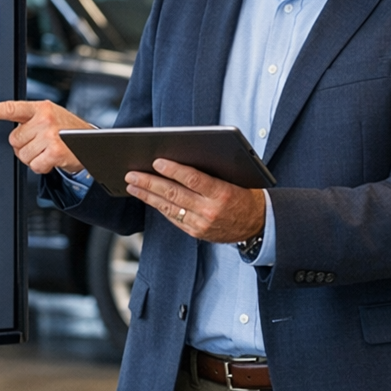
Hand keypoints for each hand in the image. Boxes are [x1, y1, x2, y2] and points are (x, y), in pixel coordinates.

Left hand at [0, 100, 92, 174]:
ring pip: (23, 155)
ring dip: (34, 158)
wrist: (93, 144)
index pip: (11, 108)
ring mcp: (50, 135)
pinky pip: (34, 166)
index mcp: (40, 108)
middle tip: (41, 144)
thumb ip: (30, 121)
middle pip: (14, 140)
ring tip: (48, 151)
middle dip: (24, 146)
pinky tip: (52, 159)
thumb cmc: (67, 131)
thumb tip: (11, 134)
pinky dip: (42, 167)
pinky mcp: (55, 152)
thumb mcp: (50, 117)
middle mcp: (45, 119)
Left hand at [124, 158, 265, 243]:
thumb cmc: (246, 194)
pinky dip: (159, 206)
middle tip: (132, 174)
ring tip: (132, 185)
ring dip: (148, 195)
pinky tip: (148, 198)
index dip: (173, 170)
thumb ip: (212, 171)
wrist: (258, 224)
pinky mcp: (197, 232)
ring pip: (169, 207)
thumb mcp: (236, 178)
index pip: (193, 179)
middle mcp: (210, 210)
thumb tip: (181, 158)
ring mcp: (202, 224)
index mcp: (223, 193)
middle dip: (150, 183)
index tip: (156, 161)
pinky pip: (173, 218)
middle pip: (175, 194)